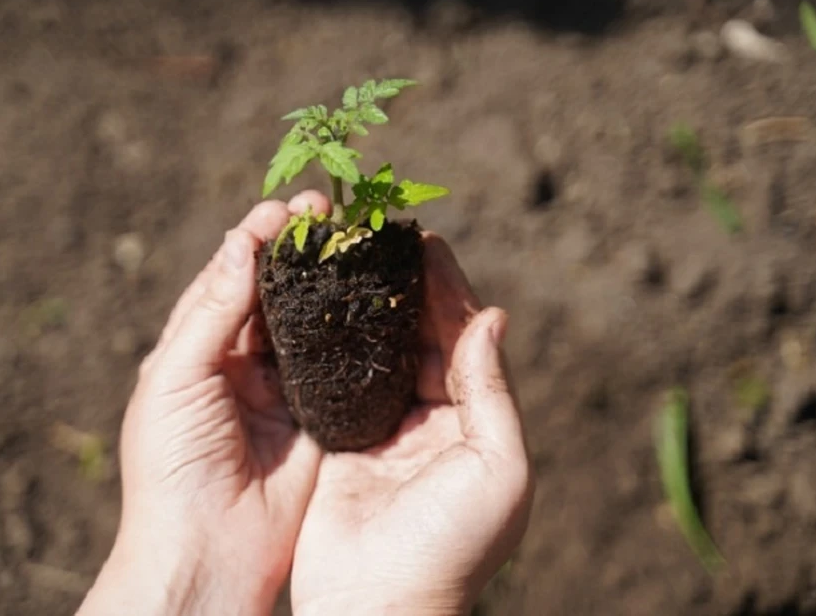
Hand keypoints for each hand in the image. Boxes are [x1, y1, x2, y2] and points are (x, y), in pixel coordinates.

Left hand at [77, 192, 330, 615]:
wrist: (205, 553)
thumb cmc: (170, 468)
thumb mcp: (177, 379)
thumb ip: (210, 312)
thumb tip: (241, 242)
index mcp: (197, 350)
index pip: (230, 278)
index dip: (259, 240)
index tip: (291, 207)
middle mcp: (242, 363)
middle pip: (276, 293)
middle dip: (302, 252)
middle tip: (333, 212)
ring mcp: (283, 389)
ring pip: (311, 324)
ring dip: (331, 284)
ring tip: (359, 243)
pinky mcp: (319, 417)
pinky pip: (340, 367)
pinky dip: (356, 334)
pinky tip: (376, 302)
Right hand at [291, 233, 534, 615]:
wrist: (378, 607)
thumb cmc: (451, 547)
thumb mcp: (498, 469)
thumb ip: (491, 391)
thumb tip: (493, 316)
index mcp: (474, 423)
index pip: (462, 340)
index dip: (447, 290)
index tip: (427, 240)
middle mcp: (429, 420)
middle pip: (417, 337)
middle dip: (403, 287)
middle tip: (382, 235)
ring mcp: (381, 429)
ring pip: (376, 353)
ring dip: (365, 307)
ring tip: (349, 257)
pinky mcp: (338, 442)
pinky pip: (335, 381)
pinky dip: (329, 343)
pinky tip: (317, 306)